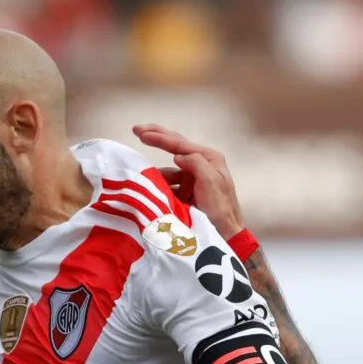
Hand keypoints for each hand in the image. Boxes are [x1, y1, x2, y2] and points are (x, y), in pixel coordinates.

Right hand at [132, 123, 245, 237]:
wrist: (226, 234)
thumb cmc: (221, 208)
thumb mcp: (211, 182)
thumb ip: (195, 163)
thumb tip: (177, 155)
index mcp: (208, 158)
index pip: (180, 144)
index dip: (159, 137)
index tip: (140, 133)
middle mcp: (201, 165)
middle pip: (175, 147)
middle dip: (156, 138)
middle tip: (136, 130)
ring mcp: (193, 179)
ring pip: (168, 171)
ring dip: (155, 173)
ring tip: (139, 177)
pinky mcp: (187, 193)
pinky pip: (169, 186)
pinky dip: (159, 187)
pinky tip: (148, 191)